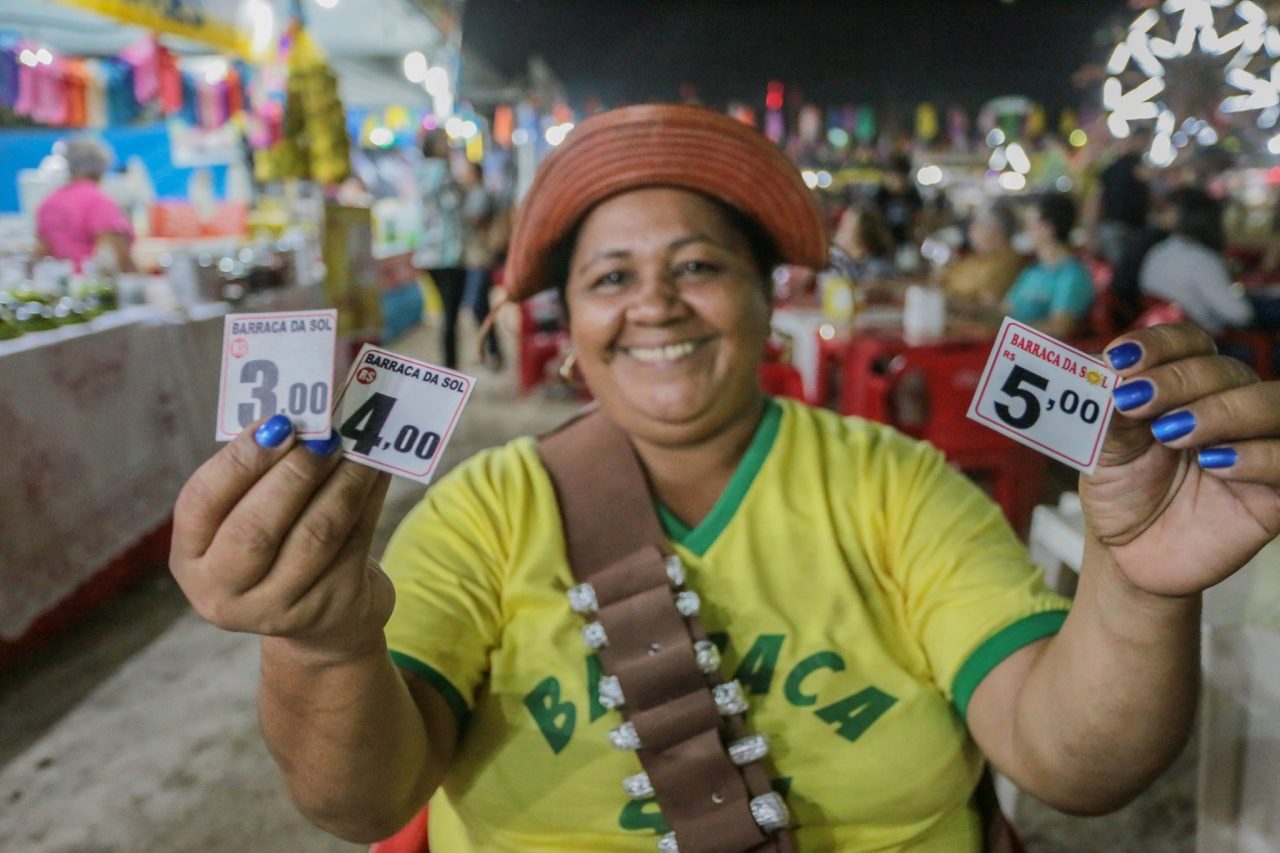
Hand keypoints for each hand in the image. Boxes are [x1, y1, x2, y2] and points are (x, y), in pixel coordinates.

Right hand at [170, 415, 393, 659]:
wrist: (324, 623)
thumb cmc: (281, 551)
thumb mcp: (254, 518)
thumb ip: (264, 475)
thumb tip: (303, 414)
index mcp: (192, 558)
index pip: (201, 502)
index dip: (239, 460)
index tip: (276, 423)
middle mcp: (223, 592)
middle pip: (256, 528)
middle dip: (294, 473)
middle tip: (322, 434)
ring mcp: (275, 610)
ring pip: (314, 536)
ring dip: (340, 483)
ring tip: (357, 446)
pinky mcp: (328, 609)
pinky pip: (352, 545)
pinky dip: (367, 501)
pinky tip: (376, 472)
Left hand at [1081, 324, 1279, 596]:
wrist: (1128, 554)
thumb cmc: (1120, 490)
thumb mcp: (1104, 448)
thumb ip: (1111, 411)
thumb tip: (1111, 373)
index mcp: (1187, 386)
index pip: (1190, 344)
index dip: (1159, 344)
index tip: (1118, 359)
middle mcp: (1229, 406)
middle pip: (1226, 370)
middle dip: (1179, 380)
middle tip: (1135, 400)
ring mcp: (1257, 445)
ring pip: (1271, 404)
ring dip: (1221, 410)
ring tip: (1173, 433)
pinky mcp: (1274, 492)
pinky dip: (1256, 456)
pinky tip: (1215, 463)